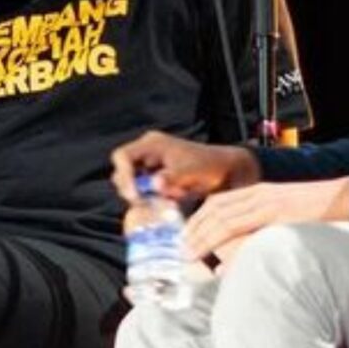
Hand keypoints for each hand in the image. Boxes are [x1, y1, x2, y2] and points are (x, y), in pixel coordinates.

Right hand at [110, 129, 259, 203]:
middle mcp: (146, 152)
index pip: (122, 156)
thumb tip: (154, 184)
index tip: (134, 194)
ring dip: (141, 195)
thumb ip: (171, 177)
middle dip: (130, 188)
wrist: (226, 170)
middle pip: (122, 171)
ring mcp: (149, 165)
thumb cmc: (210, 165)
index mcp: (152, 144)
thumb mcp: (190, 170)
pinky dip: (149, 199)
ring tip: (158, 203)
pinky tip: (163, 203)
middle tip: (142, 203)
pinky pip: (142, 190)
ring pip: (130, 182)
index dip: (124, 175)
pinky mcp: (154, 178)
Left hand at [185, 177, 348, 261]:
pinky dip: (233, 246)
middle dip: (194, 232)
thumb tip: (231, 259)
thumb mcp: (282, 214)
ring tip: (191, 255)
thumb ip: (258, 228)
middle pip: (215, 211)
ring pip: (227, 219)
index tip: (182, 239)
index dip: (195, 221)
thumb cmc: (318, 212)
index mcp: (257, 192)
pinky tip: (222, 261)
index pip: (216, 203)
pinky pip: (251, 230)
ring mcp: (270, 203)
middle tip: (179, 252)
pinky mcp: (282, 215)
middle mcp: (259, 194)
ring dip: (205, 239)